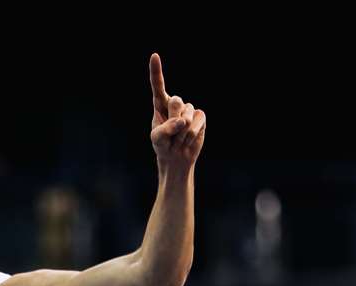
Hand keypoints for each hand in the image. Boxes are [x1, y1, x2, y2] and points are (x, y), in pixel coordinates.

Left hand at [149, 53, 205, 169]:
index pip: (158, 87)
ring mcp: (189, 109)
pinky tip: (187, 139)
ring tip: (178, 139)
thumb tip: (182, 121)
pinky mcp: (200, 117)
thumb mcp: (157, 139)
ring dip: (181, 133)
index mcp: (160, 105)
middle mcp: (175, 103)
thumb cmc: (163, 146)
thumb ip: (165, 129)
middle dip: (173, 120)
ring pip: (186, 116)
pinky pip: (196, 123)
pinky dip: (190, 136)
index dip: (157, 72)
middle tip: (172, 133)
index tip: (154, 56)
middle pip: (176, 101)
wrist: (176, 158)